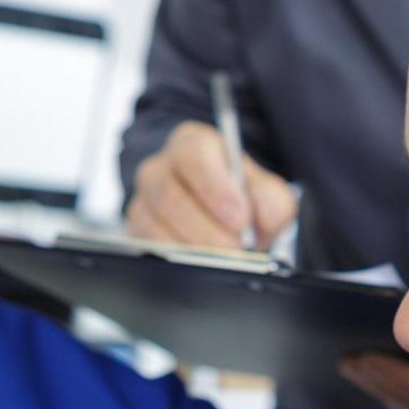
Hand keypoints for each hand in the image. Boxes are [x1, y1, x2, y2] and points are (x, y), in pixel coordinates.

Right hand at [126, 121, 296, 249]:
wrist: (226, 221)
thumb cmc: (243, 200)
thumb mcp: (267, 194)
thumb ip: (271, 200)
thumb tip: (261, 218)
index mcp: (193, 144)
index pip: (194, 153)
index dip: (216, 187)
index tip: (240, 218)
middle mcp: (161, 167)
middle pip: (170, 193)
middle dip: (206, 229)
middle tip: (235, 249)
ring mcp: (144, 200)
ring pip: (155, 224)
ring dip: (194, 247)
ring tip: (225, 259)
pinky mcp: (137, 230)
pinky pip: (150, 247)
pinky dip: (179, 260)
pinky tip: (202, 264)